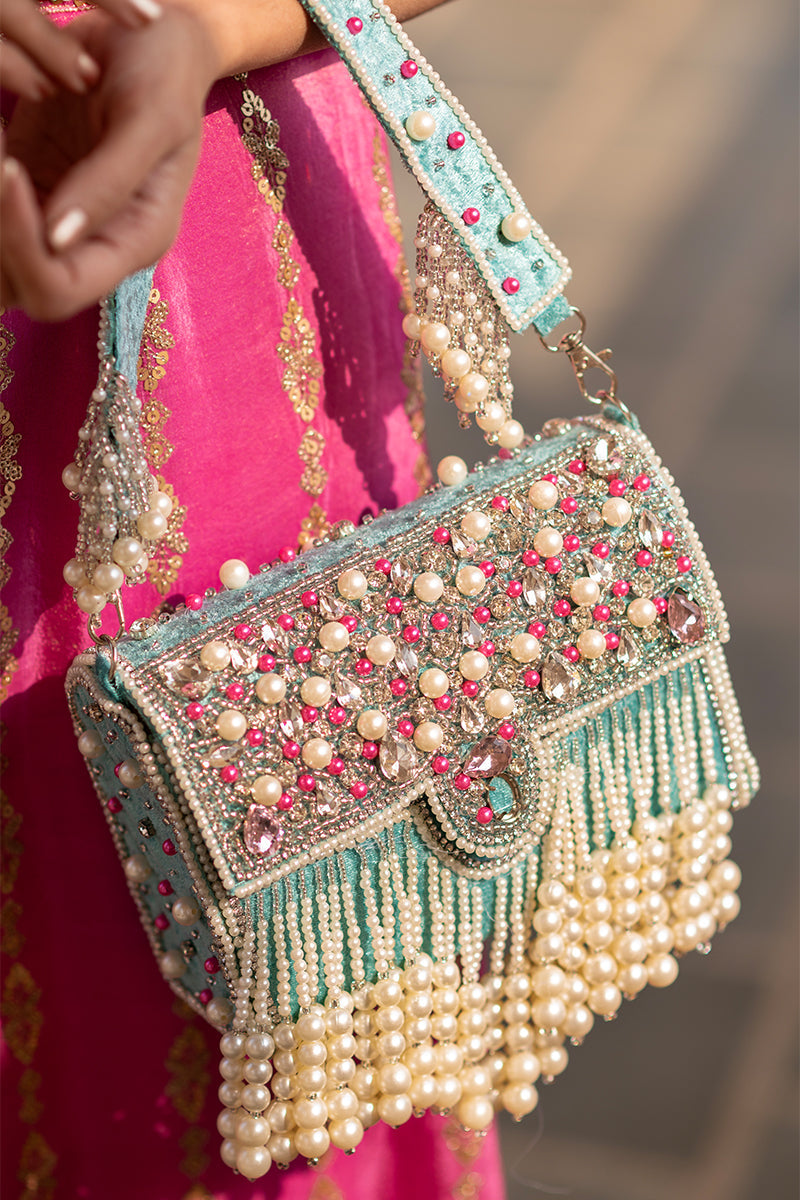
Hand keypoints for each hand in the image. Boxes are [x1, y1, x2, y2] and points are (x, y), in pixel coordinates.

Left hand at [0, 7, 219, 320]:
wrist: (158, 36)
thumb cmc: (168, 72)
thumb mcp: (152, 120)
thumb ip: (109, 183)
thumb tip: (59, 241)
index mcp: (132, 243)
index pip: (58, 289)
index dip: (21, 246)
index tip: (10, 170)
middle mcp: (91, 247)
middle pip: (16, 289)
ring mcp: (56, 221)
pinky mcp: (30, 189)